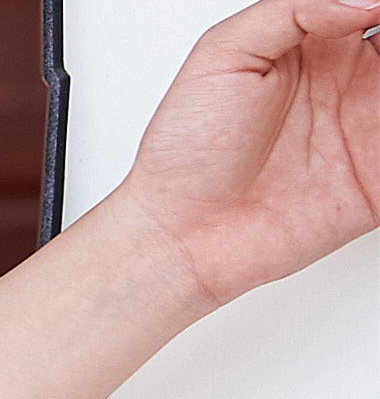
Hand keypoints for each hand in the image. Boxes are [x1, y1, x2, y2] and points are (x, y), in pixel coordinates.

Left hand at [108, 0, 379, 309]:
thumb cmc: (185, 149)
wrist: (180, 235)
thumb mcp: (224, 54)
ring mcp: (367, 130)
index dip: (379, 7)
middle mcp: (347, 83)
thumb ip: (293, 12)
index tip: (379, 12)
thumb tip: (359, 0)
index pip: (368, 8)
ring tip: (378, 97)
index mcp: (313, 45)